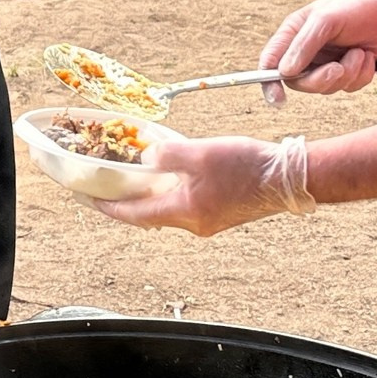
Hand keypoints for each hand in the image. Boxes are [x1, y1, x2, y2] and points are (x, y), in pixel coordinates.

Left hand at [92, 133, 314, 236]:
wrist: (290, 177)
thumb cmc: (247, 165)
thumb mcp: (200, 153)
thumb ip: (167, 156)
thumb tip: (146, 159)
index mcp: (184, 212)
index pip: (134, 214)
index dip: (108, 207)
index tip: (86, 200)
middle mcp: (194, 224)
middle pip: (149, 215)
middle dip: (125, 202)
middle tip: (105, 188)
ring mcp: (209, 221)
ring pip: (168, 211)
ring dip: (149, 197)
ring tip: (133, 180)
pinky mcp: (222, 214)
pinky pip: (186, 205)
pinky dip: (170, 193)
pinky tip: (170, 176)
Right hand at [258, 0, 376, 102]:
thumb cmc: (357, 8)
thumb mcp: (326, 19)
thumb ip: (304, 44)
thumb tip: (284, 72)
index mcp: (293, 34)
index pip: (271, 61)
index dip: (268, 81)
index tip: (277, 97)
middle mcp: (306, 51)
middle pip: (298, 82)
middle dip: (321, 79)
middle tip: (338, 69)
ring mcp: (325, 64)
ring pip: (325, 88)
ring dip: (346, 74)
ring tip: (359, 52)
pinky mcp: (346, 72)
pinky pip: (347, 87)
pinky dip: (360, 75)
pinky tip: (367, 56)